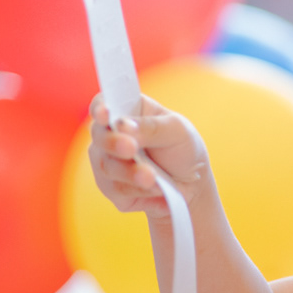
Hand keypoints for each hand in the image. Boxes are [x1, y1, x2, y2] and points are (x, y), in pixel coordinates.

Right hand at [87, 95, 209, 220]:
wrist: (193, 185)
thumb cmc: (182, 149)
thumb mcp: (177, 130)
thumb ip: (150, 127)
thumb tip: (122, 125)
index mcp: (126, 111)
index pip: (102, 103)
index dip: (100, 108)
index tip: (105, 114)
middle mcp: (111, 134)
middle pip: (99, 135)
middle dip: (114, 143)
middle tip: (131, 148)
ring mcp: (108, 161)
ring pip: (105, 165)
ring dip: (129, 172)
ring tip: (152, 177)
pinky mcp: (112, 187)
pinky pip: (116, 188)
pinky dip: (137, 189)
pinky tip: (156, 188)